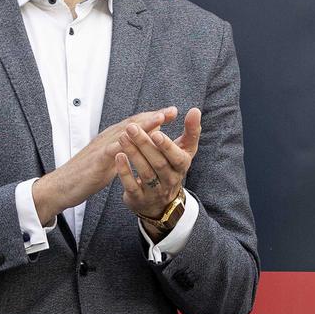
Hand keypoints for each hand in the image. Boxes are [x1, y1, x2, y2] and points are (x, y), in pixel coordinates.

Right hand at [32, 107, 178, 223]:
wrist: (62, 186)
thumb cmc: (87, 174)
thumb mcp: (110, 160)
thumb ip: (123, 151)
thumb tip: (138, 145)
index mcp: (112, 139)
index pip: (135, 125)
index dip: (153, 118)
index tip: (172, 113)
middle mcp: (107, 138)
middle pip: (133, 124)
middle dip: (153, 117)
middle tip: (172, 111)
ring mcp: (101, 147)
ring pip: (125, 133)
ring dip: (143, 125)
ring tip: (160, 119)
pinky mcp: (96, 160)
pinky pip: (112, 151)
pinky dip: (125, 145)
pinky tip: (137, 142)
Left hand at [118, 106, 201, 231]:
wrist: (161, 202)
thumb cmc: (172, 167)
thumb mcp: (184, 151)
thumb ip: (190, 131)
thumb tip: (196, 110)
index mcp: (181, 166)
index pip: (177, 157)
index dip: (167, 146)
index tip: (156, 131)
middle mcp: (170, 180)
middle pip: (158, 163)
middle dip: (144, 144)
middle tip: (131, 127)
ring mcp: (155, 191)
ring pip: (145, 173)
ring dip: (133, 154)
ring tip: (123, 137)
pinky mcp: (139, 198)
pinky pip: (132, 185)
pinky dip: (125, 171)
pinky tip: (118, 156)